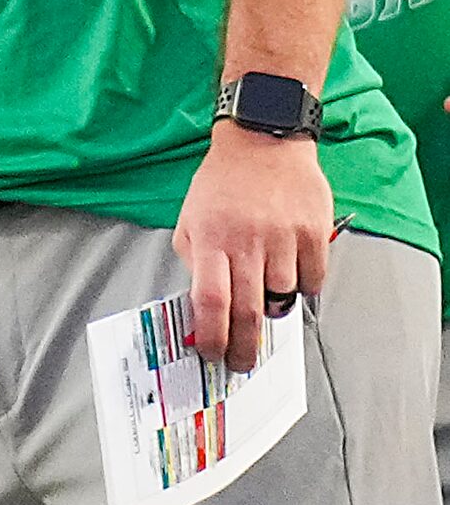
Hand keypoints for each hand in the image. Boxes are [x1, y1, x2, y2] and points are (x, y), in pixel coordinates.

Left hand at [174, 119, 333, 371]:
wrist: (263, 141)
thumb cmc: (222, 183)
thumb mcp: (190, 218)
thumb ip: (195, 260)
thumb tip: (203, 307)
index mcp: (210, 239)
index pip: (210, 301)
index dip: (212, 336)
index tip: (213, 356)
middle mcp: (246, 241)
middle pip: (247, 310)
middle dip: (244, 346)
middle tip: (241, 363)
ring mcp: (283, 237)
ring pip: (282, 296)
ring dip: (273, 304)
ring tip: (265, 288)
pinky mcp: (314, 232)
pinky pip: (312, 279)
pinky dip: (302, 285)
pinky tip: (290, 269)